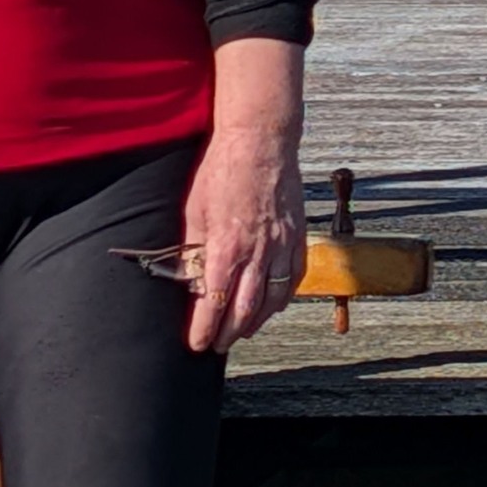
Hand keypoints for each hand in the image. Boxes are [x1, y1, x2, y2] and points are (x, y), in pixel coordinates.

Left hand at [181, 40, 305, 353]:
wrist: (260, 141)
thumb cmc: (222, 170)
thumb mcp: (195, 208)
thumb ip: (193, 247)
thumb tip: (188, 279)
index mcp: (226, 246)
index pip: (214, 302)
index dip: (204, 328)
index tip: (197, 344)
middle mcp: (257, 253)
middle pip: (244, 310)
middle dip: (228, 333)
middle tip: (217, 346)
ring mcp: (282, 247)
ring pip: (271, 301)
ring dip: (255, 322)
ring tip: (241, 331)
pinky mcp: (298, 238)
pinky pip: (293, 279)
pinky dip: (281, 299)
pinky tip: (271, 306)